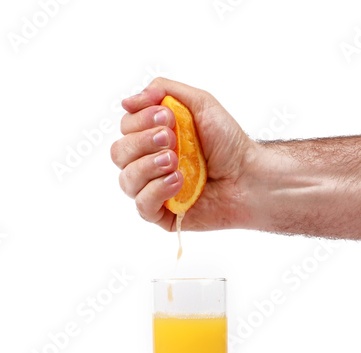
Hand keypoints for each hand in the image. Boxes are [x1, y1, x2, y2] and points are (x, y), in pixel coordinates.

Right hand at [110, 77, 255, 230]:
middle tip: (171, 138)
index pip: (125, 128)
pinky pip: (142, 205)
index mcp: (153, 138)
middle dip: (142, 142)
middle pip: (119, 153)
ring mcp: (154, 190)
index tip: (166, 118)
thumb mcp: (199, 103)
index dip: (140, 121)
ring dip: (148, 166)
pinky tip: (178, 181)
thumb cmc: (227, 142)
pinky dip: (156, 190)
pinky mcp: (163, 215)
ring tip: (175, 161)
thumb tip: (127, 101)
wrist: (248, 175)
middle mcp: (149, 164)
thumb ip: (163, 91)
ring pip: (126, 180)